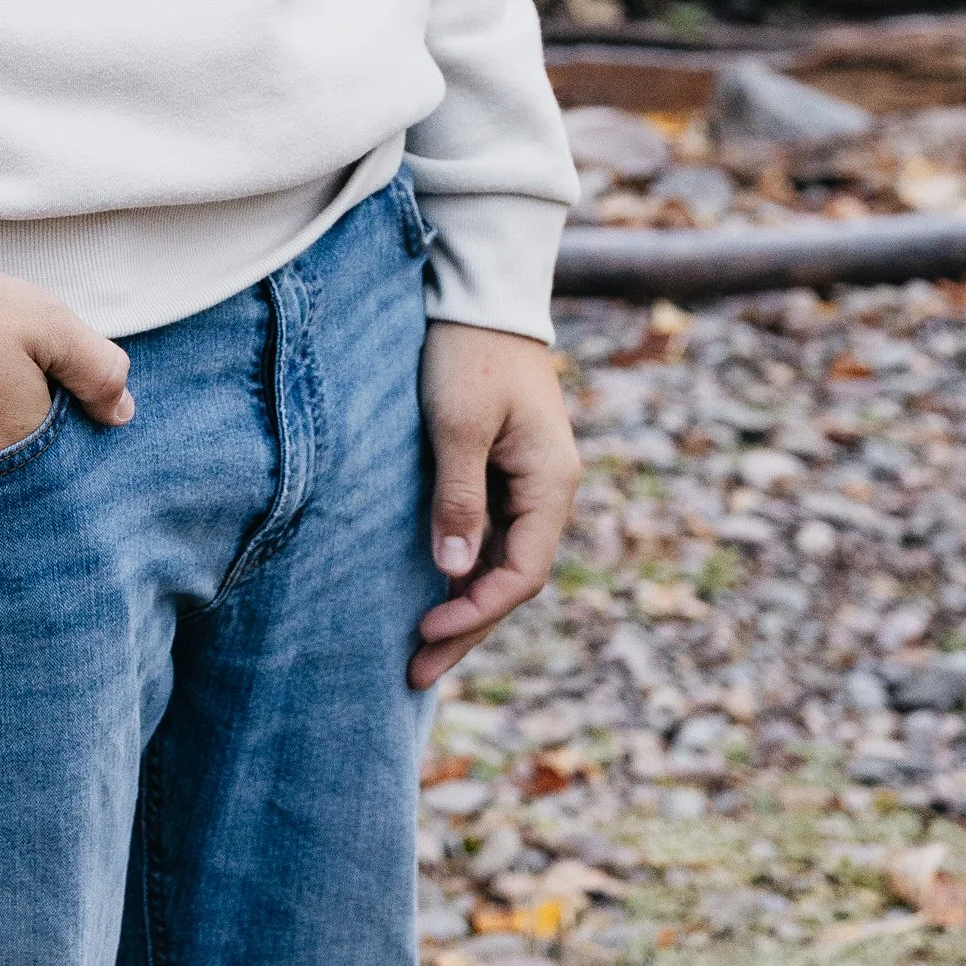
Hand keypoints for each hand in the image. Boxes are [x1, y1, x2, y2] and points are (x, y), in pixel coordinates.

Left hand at [411, 321, 580, 689]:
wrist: (480, 290)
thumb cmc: (468, 350)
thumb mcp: (458, 424)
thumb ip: (458, 499)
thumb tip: (455, 573)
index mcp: (550, 483)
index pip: (522, 574)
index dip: (475, 612)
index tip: (424, 633)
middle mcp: (548, 489)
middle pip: (512, 579)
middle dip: (466, 628)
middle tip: (414, 674)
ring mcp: (527, 480)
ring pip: (501, 561)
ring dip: (463, 604)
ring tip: (419, 652)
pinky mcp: (502, 468)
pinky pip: (489, 534)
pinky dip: (463, 568)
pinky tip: (431, 591)